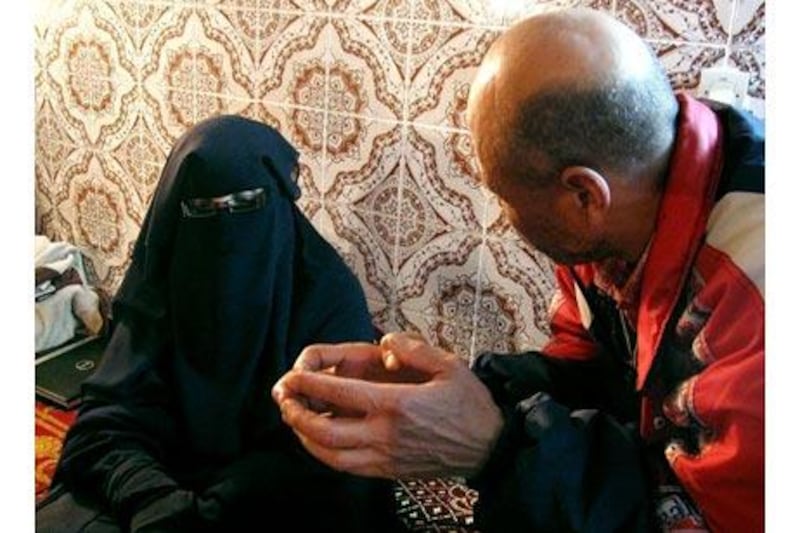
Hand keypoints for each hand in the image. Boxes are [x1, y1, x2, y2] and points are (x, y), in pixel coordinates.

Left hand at [272, 332, 503, 478]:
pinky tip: (319, 441)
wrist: (490, 447)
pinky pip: (346, 468)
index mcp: (396, 405)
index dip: (308, 384)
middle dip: (295, 414)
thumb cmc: (470, 404)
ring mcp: (384, 458)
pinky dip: (324, 455)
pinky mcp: (388, 472)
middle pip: (324, 431)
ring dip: (304, 438)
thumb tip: (385, 342)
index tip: (291, 376)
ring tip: (294, 419)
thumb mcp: (449, 365)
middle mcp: (384, 435)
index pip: (338, 395)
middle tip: (283, 399)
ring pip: (330, 455)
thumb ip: (413, 348)